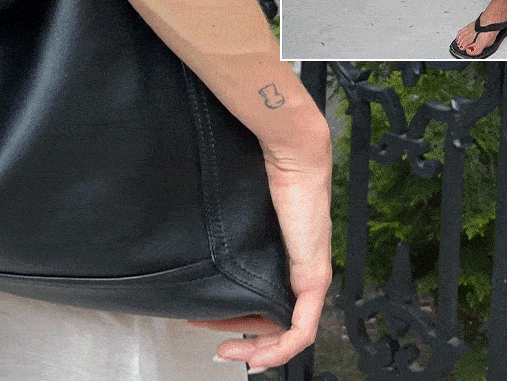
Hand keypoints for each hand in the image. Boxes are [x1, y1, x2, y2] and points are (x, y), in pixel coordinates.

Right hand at [192, 107, 333, 369]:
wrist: (290, 151)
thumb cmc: (263, 170)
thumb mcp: (238, 213)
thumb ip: (226, 230)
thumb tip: (191, 239)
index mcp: (284, 253)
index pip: (265, 301)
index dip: (238, 321)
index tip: (208, 323)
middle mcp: (300, 266)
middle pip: (275, 320)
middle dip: (241, 336)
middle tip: (213, 339)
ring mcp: (310, 272)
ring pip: (290, 330)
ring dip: (260, 348)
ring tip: (231, 353)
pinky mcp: (315, 275)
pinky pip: (303, 327)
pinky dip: (282, 347)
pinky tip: (262, 356)